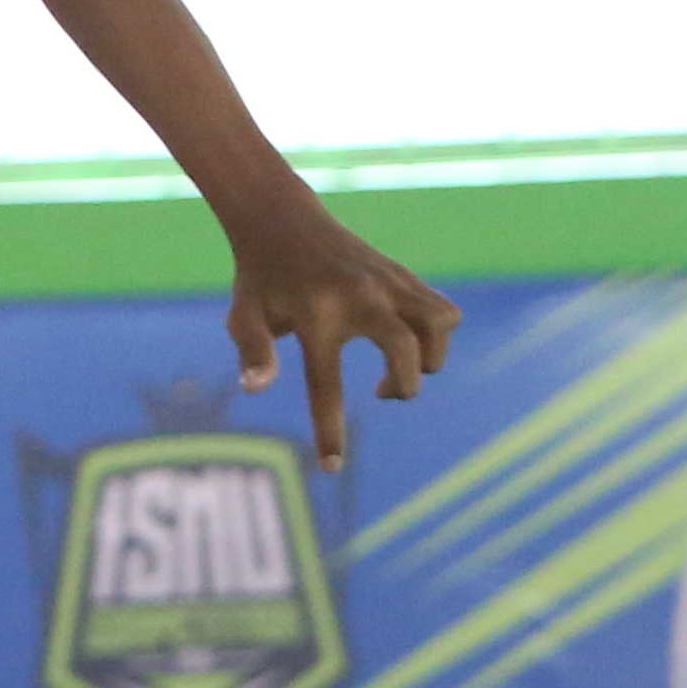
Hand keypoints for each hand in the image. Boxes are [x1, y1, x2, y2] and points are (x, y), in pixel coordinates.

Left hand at [221, 199, 459, 471]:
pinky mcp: (404, 276)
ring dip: (432, 358)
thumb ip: (253, 352)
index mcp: (315, 318)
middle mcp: (358, 299)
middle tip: (382, 392)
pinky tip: (410, 340)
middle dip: (404, 387)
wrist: (282, 219)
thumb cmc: (260, 279)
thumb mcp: (242, 316)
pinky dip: (437, 334)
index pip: (326, 386)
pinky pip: (444, 311)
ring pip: (439, 325)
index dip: (330, 431)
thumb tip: (256, 389)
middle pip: (406, 352)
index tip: (333, 468)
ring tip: (404, 364)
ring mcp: (387, 284)